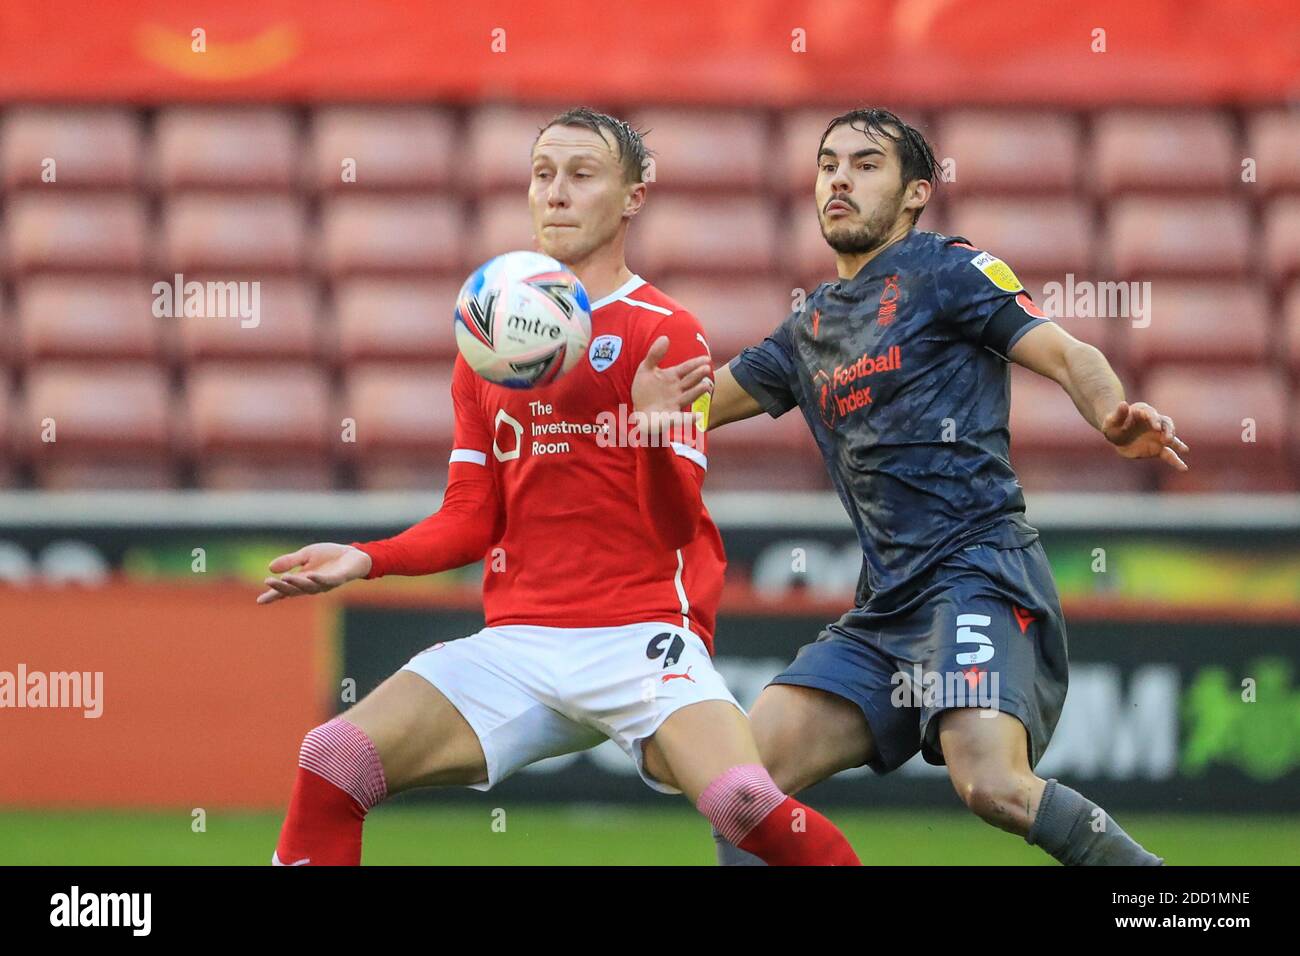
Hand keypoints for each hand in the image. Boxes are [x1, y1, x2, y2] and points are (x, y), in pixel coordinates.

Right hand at [256, 542, 371, 603]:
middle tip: (268, 582)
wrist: (354, 554)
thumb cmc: (330, 556)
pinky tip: (311, 576)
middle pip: (294, 590)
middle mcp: (313, 585)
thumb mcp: (306, 555)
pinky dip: (319, 579)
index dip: (273, 595)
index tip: (260, 601)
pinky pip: (328, 580)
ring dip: (297, 583)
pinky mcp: (339, 578)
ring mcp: (326, 583)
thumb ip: (290, 561)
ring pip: (309, 587)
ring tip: (285, 578)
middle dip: (281, 587)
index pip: (286, 589)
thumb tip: (269, 568)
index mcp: (304, 580)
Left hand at [631, 335, 712, 416]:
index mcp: (672, 376)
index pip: (687, 368)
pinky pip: (681, 418)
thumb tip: (665, 337)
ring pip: (689, 396)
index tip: (707, 359)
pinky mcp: (670, 417)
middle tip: (706, 368)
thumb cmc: (645, 390)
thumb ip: (655, 354)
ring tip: (706, 386)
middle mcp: (677, 389)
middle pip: (690, 381)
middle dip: (697, 375)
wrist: (638, 410)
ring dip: (697, 391)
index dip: (696, 363)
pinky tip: (697, 416)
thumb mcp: (646, 369)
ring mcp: (675, 403)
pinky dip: (689, 418)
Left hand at [1101, 401, 1188, 470]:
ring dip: (1176, 443)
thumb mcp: (1112, 420)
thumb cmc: (1113, 425)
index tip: (1156, 427)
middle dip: (1168, 431)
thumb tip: (1123, 403)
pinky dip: (1176, 461)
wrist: (1117, 436)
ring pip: (1171, 438)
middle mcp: (1155, 422)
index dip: (1154, 420)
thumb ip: (1118, 413)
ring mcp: (1158, 436)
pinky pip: (1169, 454)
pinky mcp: (1158, 448)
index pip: (1152, 414)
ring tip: (1183, 449)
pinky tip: (1183, 468)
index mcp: (1144, 412)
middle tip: (1167, 439)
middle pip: (1166, 424)